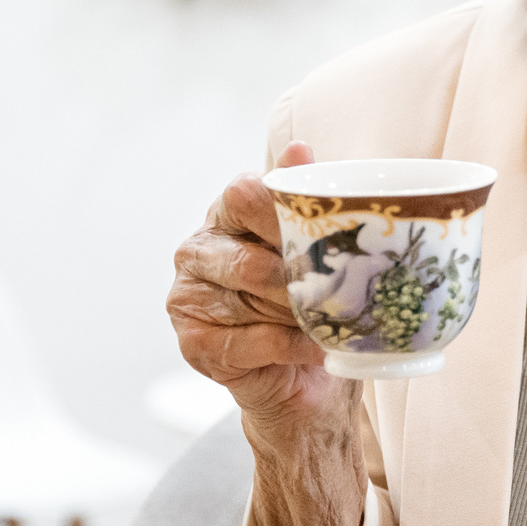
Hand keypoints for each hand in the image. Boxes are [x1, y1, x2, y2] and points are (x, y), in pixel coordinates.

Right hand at [168, 142, 347, 437]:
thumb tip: (299, 148)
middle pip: (249, 257)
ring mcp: (188, 297)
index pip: (243, 194)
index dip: (282, 213)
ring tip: (332, 319)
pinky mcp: (192, 342)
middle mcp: (198, 251)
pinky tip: (315, 347)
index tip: (321, 233)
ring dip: (300, 313)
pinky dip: (290, 346)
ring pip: (250, 299)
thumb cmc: (308, 302)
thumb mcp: (315, 247)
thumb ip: (304, 199)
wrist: (303, 378)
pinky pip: (248, 342)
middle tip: (338, 288)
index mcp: (225, 216)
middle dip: (299, 277)